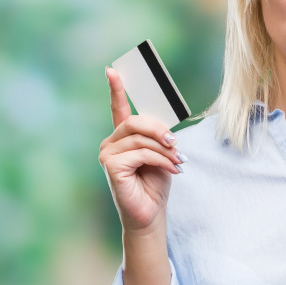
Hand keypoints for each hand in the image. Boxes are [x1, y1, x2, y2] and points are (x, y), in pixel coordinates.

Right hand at [99, 67, 182, 235]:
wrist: (151, 213)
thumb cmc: (155, 184)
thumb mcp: (162, 154)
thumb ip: (159, 138)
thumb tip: (166, 130)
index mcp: (123, 138)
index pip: (118, 109)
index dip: (116, 89)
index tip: (112, 70)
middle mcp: (111, 143)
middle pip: (135, 122)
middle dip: (160, 130)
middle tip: (175, 143)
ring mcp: (107, 154)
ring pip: (141, 138)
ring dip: (165, 149)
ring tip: (178, 161)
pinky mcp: (111, 166)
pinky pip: (141, 153)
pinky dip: (161, 159)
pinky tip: (171, 169)